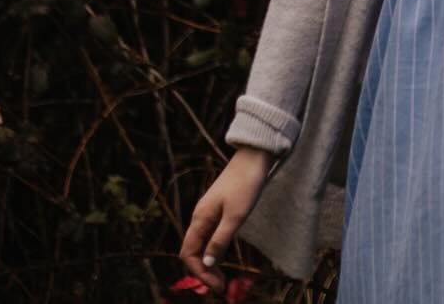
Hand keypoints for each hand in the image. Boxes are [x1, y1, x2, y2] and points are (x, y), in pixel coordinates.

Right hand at [179, 146, 272, 294]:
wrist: (255, 156)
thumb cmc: (246, 184)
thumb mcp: (236, 216)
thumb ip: (220, 240)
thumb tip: (207, 264)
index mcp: (200, 218)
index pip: (188, 254)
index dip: (199, 273)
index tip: (217, 285)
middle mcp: (201, 217)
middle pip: (193, 252)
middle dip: (204, 272)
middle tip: (221, 286)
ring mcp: (210, 212)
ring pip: (202, 244)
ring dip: (209, 263)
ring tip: (222, 278)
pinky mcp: (220, 209)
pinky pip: (211, 235)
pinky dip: (214, 250)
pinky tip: (223, 258)